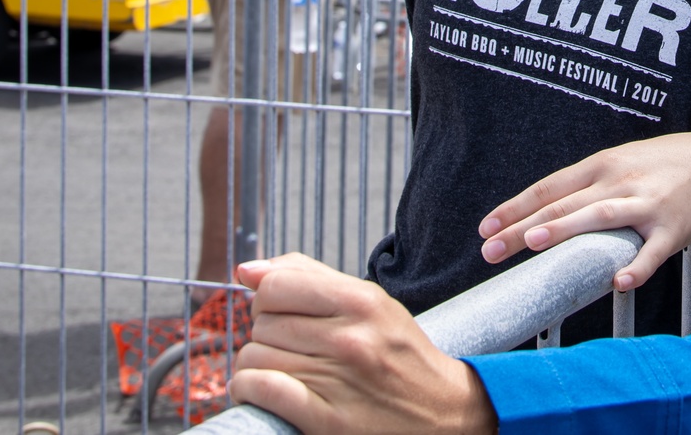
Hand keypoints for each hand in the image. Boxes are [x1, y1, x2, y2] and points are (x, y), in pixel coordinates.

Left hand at [229, 254, 495, 434]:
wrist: (443, 412)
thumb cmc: (399, 353)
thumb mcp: (370, 302)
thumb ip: (310, 277)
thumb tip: (247, 270)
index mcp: (362, 302)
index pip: (275, 285)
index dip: (266, 299)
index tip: (279, 313)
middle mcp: (351, 338)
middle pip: (263, 324)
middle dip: (266, 334)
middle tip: (290, 347)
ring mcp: (340, 381)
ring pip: (256, 358)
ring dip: (255, 366)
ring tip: (277, 371)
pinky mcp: (328, 421)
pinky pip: (263, 391)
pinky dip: (249, 390)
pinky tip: (258, 391)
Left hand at [478, 132, 690, 291]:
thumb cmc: (666, 165)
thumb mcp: (623, 162)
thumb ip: (588, 185)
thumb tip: (543, 213)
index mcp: (602, 165)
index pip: (548, 188)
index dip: (514, 207)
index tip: (485, 229)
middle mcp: (619, 180)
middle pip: (563, 206)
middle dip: (521, 228)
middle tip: (489, 250)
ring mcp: (647, 203)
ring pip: (599, 216)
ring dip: (565, 230)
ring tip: (533, 244)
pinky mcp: (674, 227)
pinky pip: (652, 252)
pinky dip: (635, 268)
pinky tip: (618, 283)